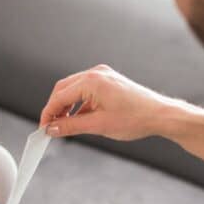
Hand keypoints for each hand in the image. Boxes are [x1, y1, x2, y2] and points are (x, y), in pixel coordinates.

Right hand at [39, 65, 170, 140]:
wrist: (160, 115)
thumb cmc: (136, 118)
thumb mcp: (99, 125)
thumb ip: (71, 126)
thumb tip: (52, 129)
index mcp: (92, 81)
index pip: (60, 96)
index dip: (48, 114)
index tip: (43, 128)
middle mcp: (96, 73)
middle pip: (64, 89)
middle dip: (55, 109)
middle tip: (50, 128)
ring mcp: (103, 75)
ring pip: (74, 90)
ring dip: (67, 107)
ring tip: (64, 126)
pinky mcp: (109, 81)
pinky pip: (86, 91)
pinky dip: (79, 105)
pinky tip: (78, 119)